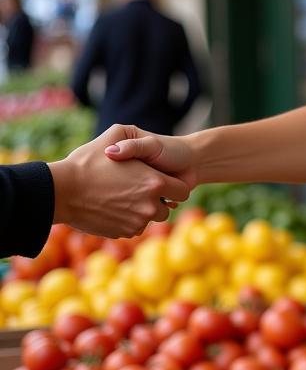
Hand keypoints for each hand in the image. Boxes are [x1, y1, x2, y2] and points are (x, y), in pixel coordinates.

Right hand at [48, 125, 192, 238]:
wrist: (60, 191)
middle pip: (166, 209)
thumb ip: (133, 136)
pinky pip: (134, 229)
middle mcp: (150, 205)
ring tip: (124, 199)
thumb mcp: (112, 136)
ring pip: (149, 220)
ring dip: (142, 212)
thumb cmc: (85, 163)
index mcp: (156, 183)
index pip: (182, 191)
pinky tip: (113, 208)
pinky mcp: (123, 233)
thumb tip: (143, 141)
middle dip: (157, 201)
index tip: (162, 182)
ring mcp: (137, 222)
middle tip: (138, 190)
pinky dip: (127, 221)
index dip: (173, 186)